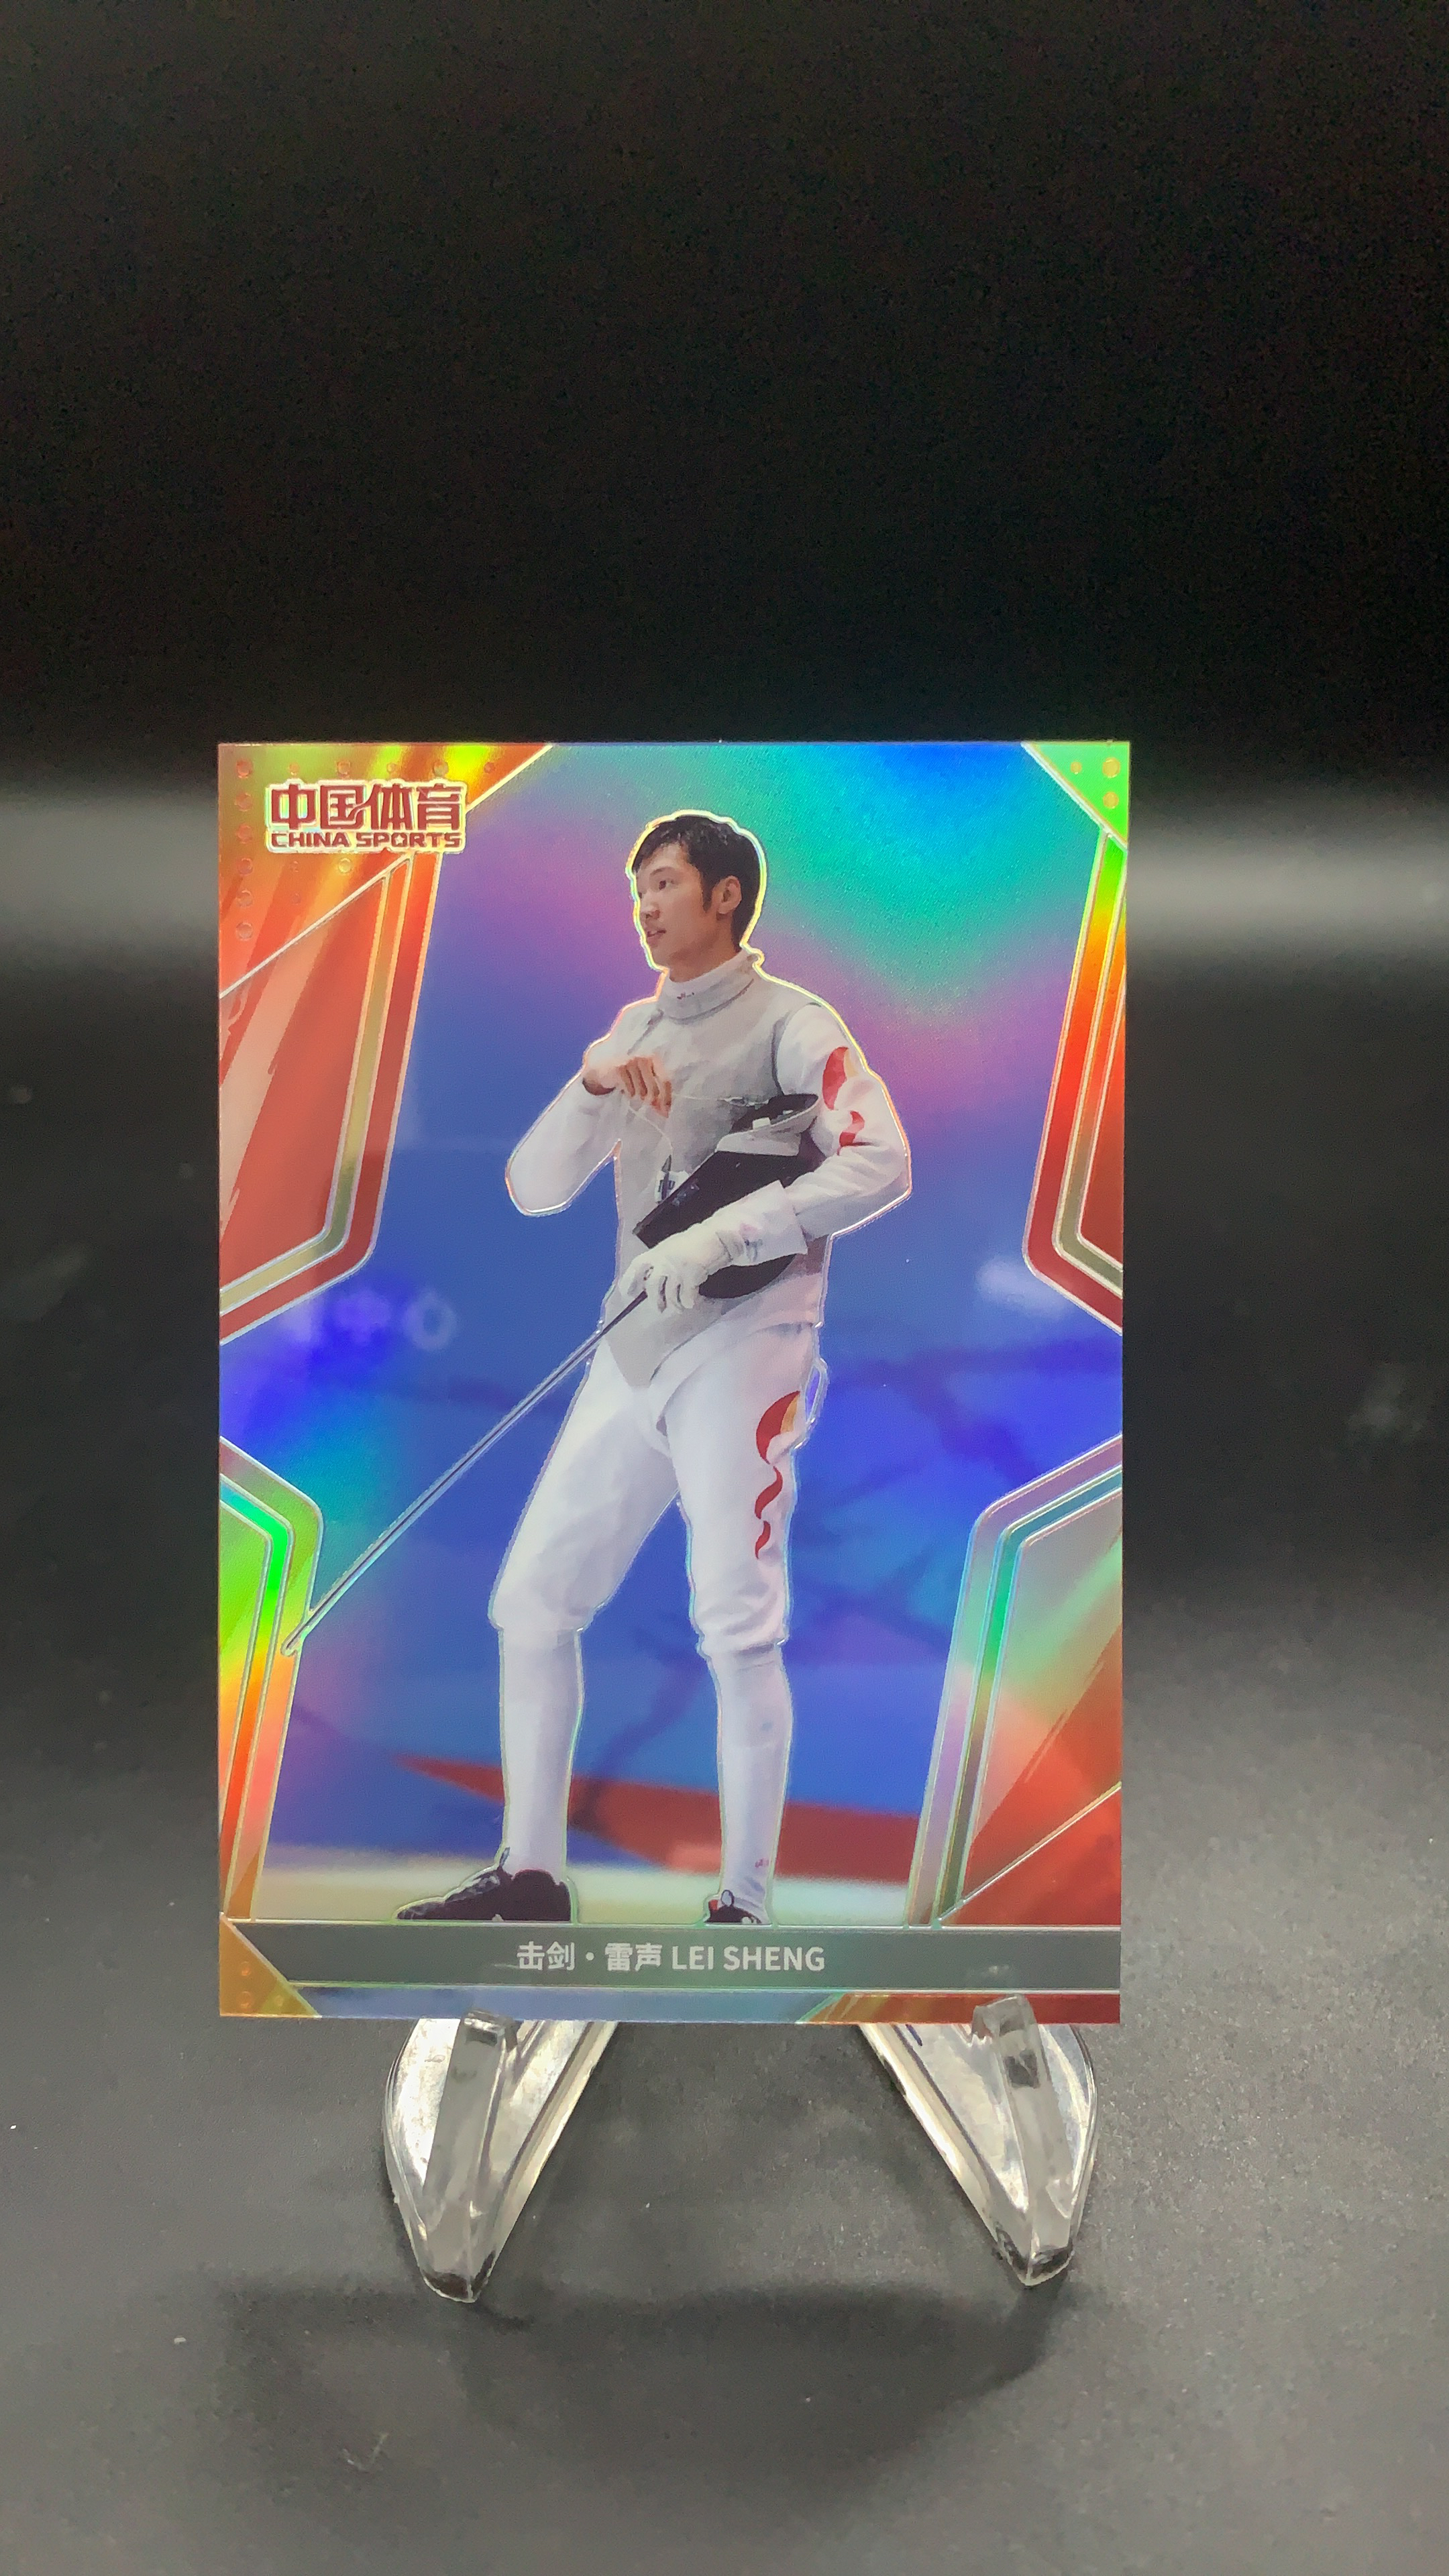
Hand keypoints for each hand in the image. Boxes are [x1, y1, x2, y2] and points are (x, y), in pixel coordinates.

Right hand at [582, 1051, 671, 1111]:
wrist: (607, 1069)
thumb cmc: (631, 1076)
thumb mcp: (645, 1084)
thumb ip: (657, 1098)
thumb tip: (665, 1114)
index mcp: (654, 1059)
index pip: (665, 1081)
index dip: (666, 1098)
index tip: (665, 1112)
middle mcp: (644, 1058)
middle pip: (654, 1089)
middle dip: (650, 1100)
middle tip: (646, 1101)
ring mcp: (631, 1062)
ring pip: (641, 1091)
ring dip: (637, 1096)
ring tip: (633, 1090)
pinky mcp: (620, 1068)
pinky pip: (629, 1090)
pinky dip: (628, 1094)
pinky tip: (625, 1089)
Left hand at [618, 1218, 735, 1312]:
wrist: (718, 1236)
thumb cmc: (697, 1242)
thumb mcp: (674, 1247)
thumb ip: (662, 1261)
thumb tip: (653, 1278)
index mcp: (657, 1252)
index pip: (637, 1266)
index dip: (629, 1280)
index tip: (626, 1293)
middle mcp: (663, 1260)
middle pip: (652, 1287)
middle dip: (655, 1301)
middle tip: (659, 1309)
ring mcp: (676, 1268)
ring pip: (669, 1295)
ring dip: (674, 1305)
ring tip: (679, 1308)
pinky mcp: (691, 1276)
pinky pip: (686, 1297)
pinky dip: (689, 1302)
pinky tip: (693, 1301)